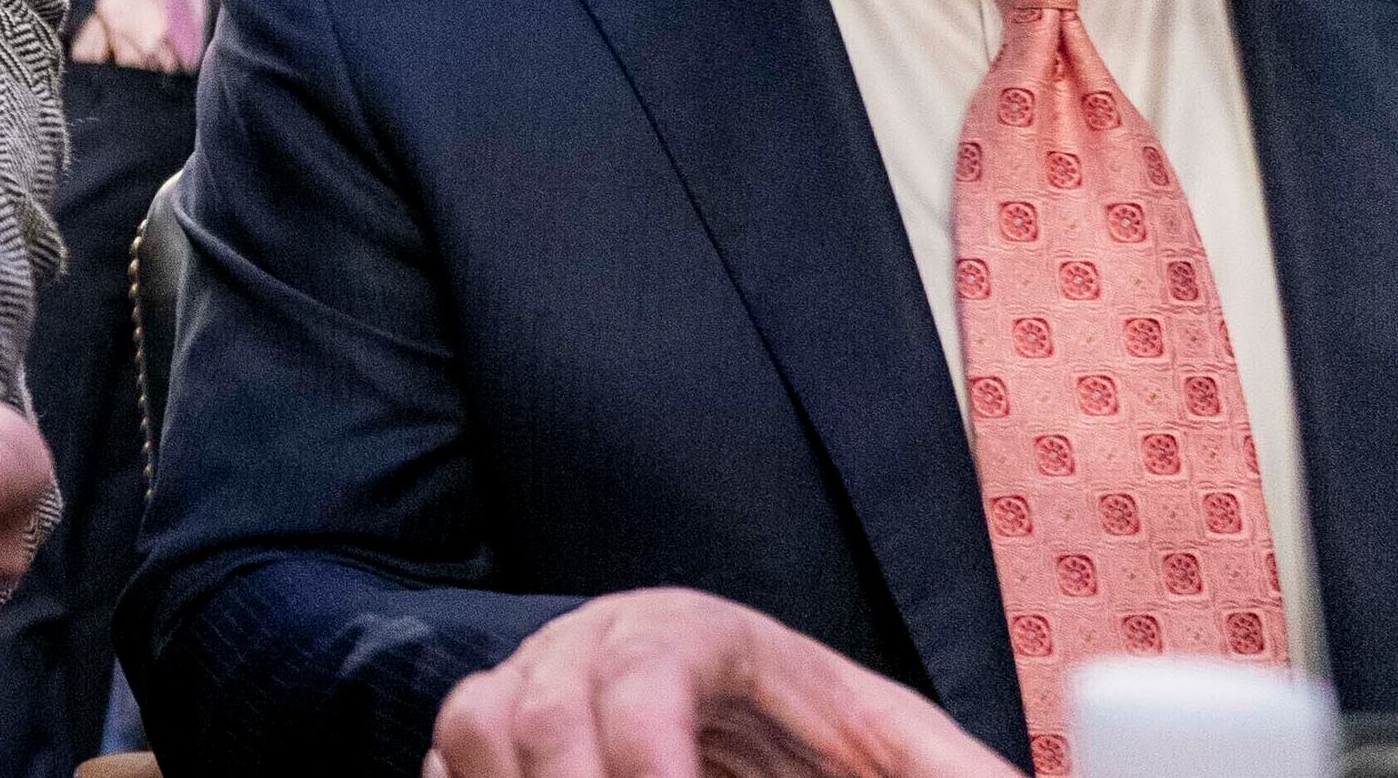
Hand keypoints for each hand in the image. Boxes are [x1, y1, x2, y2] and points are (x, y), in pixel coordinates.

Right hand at [425, 590, 1013, 777]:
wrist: (746, 724)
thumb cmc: (818, 736)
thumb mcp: (894, 748)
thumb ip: (951, 772)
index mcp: (699, 633)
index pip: (648, 669)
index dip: (645, 751)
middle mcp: (599, 641)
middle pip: (543, 706)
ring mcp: (535, 679)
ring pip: (476, 725)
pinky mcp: (494, 732)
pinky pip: (446, 761)